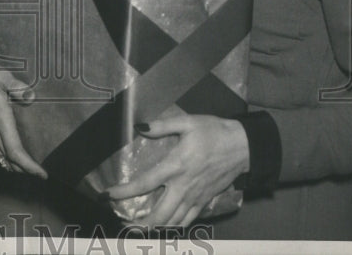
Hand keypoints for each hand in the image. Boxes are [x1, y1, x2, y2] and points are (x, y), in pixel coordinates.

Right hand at [0, 65, 47, 178]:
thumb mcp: (1, 76)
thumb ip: (16, 86)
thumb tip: (30, 96)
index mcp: (1, 122)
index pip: (15, 152)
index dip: (29, 165)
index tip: (42, 174)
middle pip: (11, 160)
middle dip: (27, 170)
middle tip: (43, 175)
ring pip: (4, 158)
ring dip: (18, 166)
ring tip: (33, 170)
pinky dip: (8, 160)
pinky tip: (15, 160)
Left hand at [105, 114, 248, 227]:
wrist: (243, 146)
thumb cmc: (213, 132)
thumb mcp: (187, 122)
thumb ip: (162, 126)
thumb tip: (140, 127)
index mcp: (176, 166)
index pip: (145, 184)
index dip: (124, 191)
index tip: (108, 195)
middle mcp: (183, 186)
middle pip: (159, 214)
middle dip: (139, 222)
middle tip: (123, 222)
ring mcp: (195, 197)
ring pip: (173, 222)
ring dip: (154, 228)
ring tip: (139, 228)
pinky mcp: (205, 201)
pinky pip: (188, 220)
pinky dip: (174, 227)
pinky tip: (164, 227)